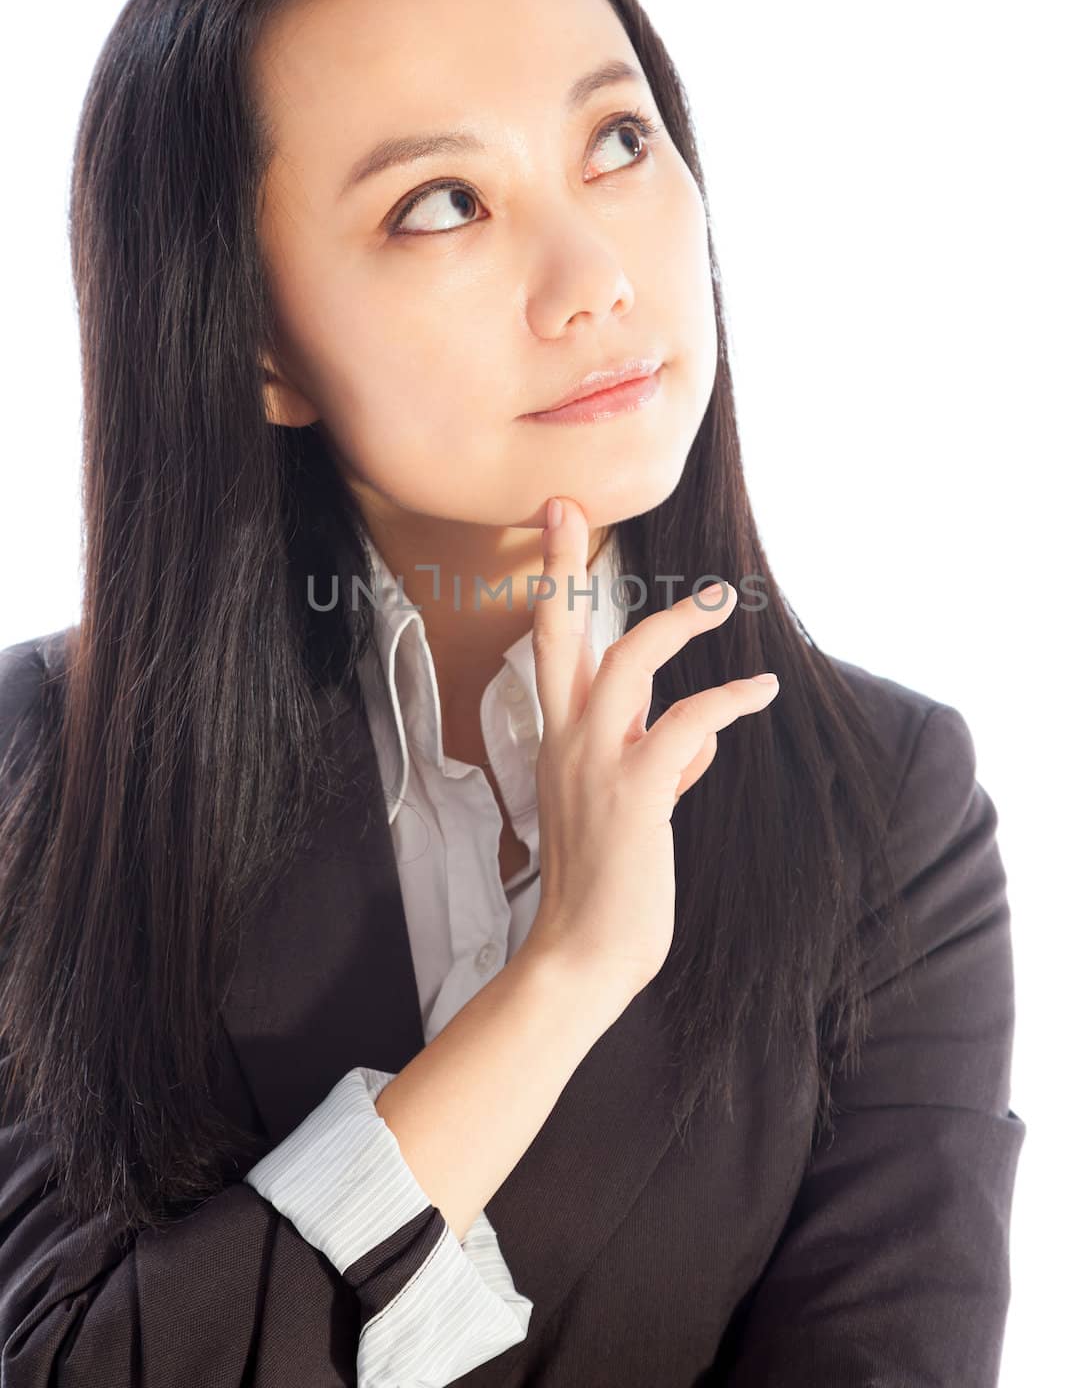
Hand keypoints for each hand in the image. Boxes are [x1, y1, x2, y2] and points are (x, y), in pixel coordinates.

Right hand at [523, 496, 779, 1001]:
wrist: (581, 955)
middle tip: (566, 506)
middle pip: (557, 631)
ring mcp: (595, 763)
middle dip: (558, 563)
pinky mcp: (636, 793)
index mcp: (558, 740)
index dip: (551, 581)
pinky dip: (728, 702)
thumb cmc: (606, 886)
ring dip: (678, 623)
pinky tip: (758, 690)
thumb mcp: (627, 810)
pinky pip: (687, 723)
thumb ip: (653, 762)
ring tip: (720, 599)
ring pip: (627, 661)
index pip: (548, 646)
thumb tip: (695, 740)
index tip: (556, 521)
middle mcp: (567, 740)